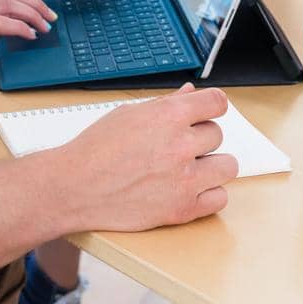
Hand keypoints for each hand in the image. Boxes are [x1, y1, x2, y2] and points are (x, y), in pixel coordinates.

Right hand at [56, 86, 236, 231]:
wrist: (75, 187)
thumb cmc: (96, 149)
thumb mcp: (128, 114)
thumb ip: (165, 105)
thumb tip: (190, 94)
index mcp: (168, 116)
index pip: (217, 102)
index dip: (213, 106)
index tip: (208, 112)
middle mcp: (180, 145)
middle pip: (217, 135)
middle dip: (200, 139)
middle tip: (177, 147)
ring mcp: (184, 179)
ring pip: (227, 166)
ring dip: (211, 166)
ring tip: (189, 169)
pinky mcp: (182, 209)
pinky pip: (219, 199)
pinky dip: (208, 195)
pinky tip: (188, 189)